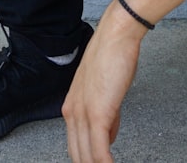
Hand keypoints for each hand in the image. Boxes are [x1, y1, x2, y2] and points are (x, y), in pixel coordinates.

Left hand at [63, 0, 146, 161]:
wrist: (116, 36)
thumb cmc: (113, 56)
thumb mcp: (106, 89)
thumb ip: (106, 114)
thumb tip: (109, 136)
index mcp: (71, 106)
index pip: (74, 144)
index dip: (86, 158)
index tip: (96, 161)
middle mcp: (72, 112)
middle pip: (77, 154)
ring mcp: (83, 114)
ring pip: (86, 156)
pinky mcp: (98, 114)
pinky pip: (100, 151)